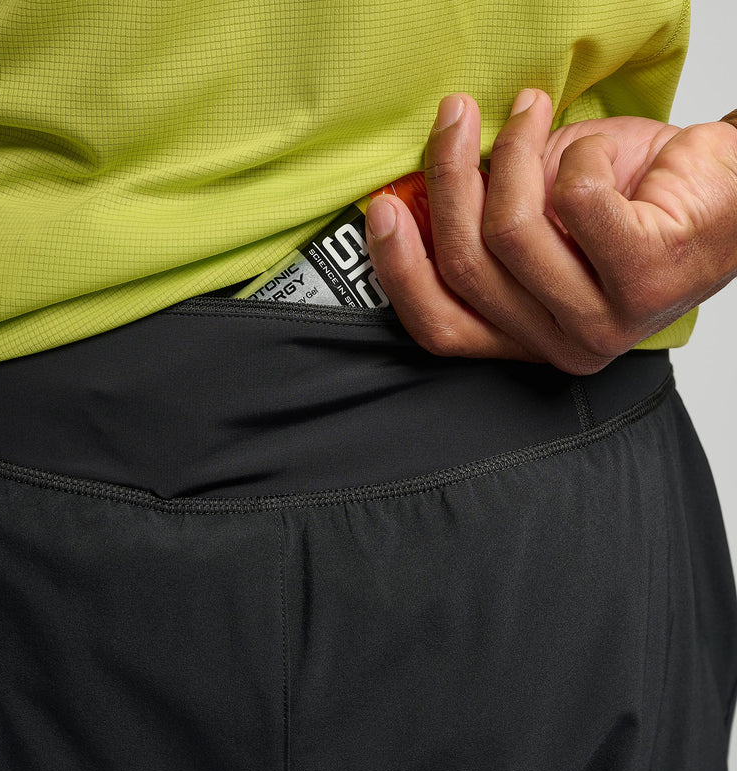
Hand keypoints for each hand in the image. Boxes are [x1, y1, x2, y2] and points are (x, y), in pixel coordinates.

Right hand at [365, 90, 736, 373]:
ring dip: (516, 153)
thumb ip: (481, 222)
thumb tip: (417, 191)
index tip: (382, 206)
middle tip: (455, 118)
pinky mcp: (643, 279)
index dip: (400, 268)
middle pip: (468, 267)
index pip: (441, 328)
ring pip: (512, 232)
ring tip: (532, 111)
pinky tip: (600, 151)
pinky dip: (580, 154)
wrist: (729, 192)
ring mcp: (603, 321)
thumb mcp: (537, 220)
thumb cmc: (632, 204)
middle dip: (450, 178)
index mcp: (528, 339)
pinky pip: (576, 199)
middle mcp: (561, 345)